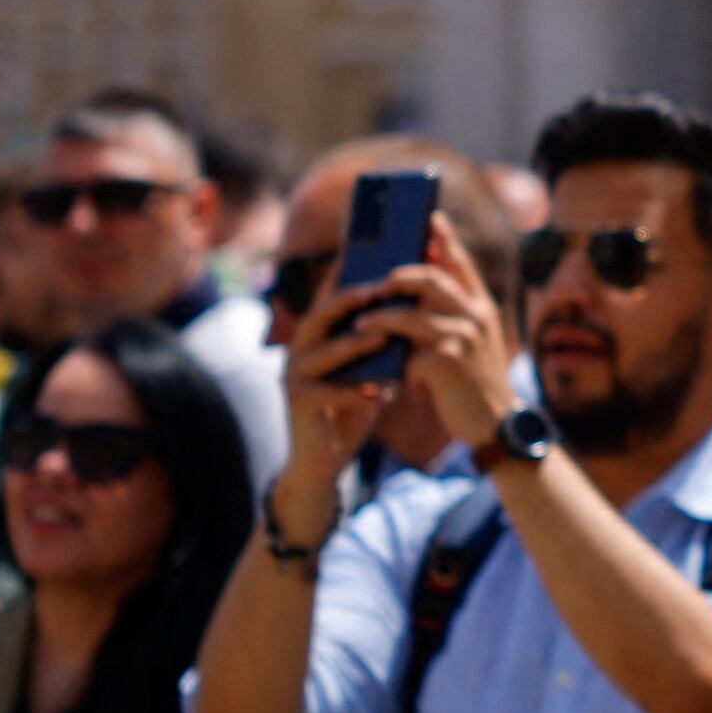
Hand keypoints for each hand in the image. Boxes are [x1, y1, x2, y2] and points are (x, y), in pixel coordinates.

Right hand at [271, 261, 398, 491]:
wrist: (322, 459)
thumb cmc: (350, 407)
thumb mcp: (367, 370)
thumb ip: (380, 342)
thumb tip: (415, 308)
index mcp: (317, 335)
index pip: (331, 296)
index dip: (348, 274)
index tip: (375, 253)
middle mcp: (300, 349)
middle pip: (321, 314)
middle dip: (350, 300)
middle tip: (381, 289)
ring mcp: (295, 376)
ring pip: (322, 352)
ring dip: (353, 344)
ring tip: (383, 337)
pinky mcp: (298, 403)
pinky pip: (325, 393)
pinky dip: (352, 392)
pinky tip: (378, 393)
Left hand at [355, 222, 530, 452]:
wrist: (494, 424)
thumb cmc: (474, 382)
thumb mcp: (472, 342)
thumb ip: (451, 315)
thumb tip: (410, 292)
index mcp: (482, 307)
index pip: (461, 263)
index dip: (444, 238)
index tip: (429, 218)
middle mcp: (477, 316)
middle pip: (433, 278)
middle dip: (399, 275)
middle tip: (377, 278)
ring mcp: (464, 337)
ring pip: (413, 312)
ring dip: (381, 315)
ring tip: (360, 320)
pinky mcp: (447, 362)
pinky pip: (407, 349)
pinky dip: (388, 355)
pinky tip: (374, 363)